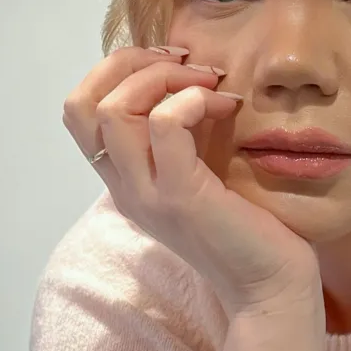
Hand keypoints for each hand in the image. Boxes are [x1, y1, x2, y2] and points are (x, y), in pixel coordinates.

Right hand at [62, 46, 321, 318]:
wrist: (269, 287)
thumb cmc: (246, 229)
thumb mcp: (199, 176)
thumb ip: (180, 139)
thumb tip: (187, 79)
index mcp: (125, 180)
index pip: (81, 111)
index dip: (118, 71)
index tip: (173, 65)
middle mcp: (125, 187)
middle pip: (82, 103)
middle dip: (130, 63)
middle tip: (185, 64)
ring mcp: (149, 194)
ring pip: (115, 109)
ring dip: (162, 78)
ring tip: (209, 84)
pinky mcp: (182, 197)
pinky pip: (165, 124)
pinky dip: (191, 100)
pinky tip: (224, 107)